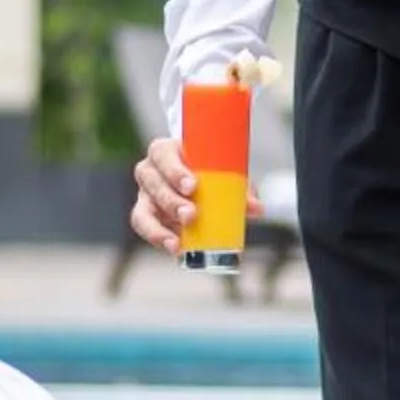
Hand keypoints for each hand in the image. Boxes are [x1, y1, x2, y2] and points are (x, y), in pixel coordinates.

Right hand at [129, 136, 261, 255]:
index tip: (192, 186)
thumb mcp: (224, 171)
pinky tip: (175, 248)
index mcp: (164, 151)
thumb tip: (256, 209)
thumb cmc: (207, 169)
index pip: (162, 155)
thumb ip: (240, 188)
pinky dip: (159, 238)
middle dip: (172, 202)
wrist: (196, 175)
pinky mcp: (146, 215)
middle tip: (191, 214)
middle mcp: (149, 172)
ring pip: (143, 211)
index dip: (174, 171)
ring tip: (177, 242)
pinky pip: (146, 228)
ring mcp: (145, 195)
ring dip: (159, 228)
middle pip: (153, 184)